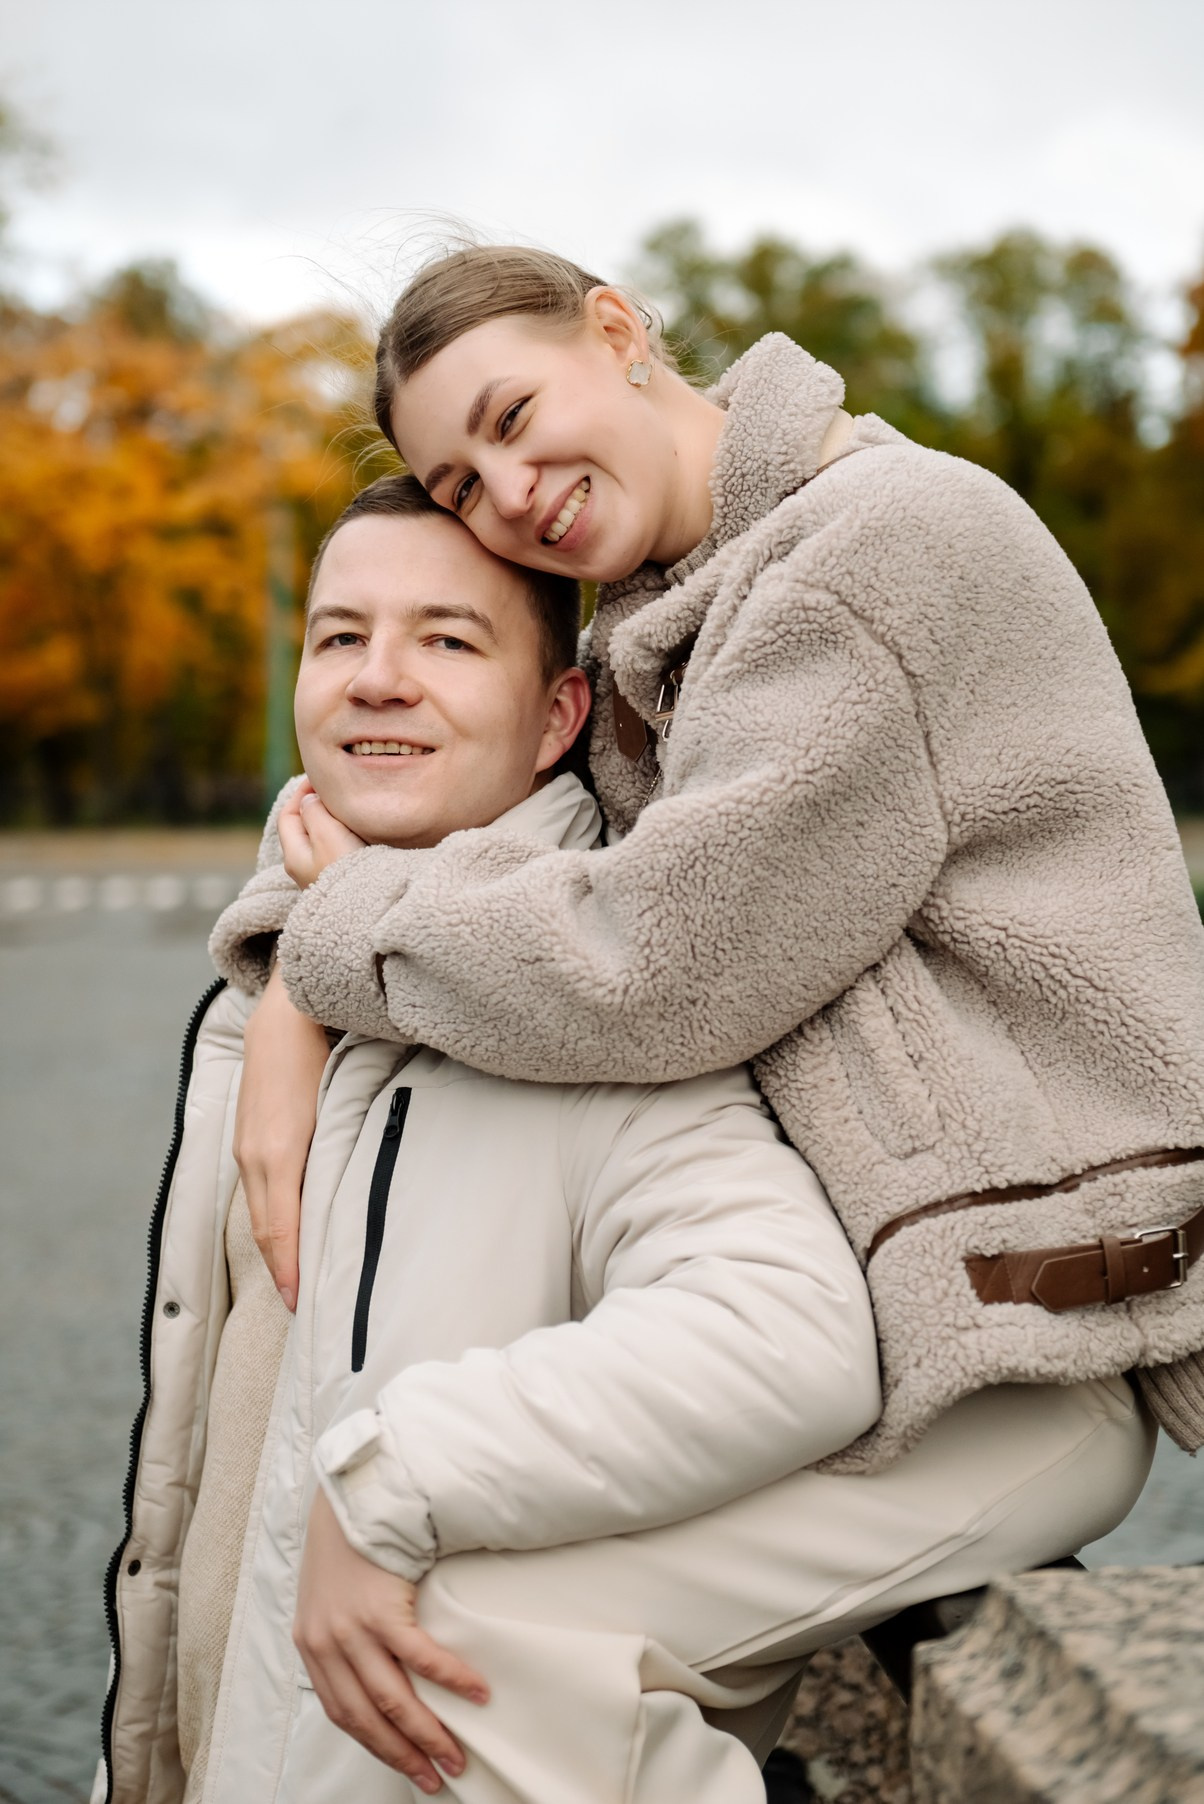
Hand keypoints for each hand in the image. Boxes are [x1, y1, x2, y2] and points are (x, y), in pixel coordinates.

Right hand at [234, 963, 329, 1309]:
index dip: (291, 1270)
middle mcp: (256, 1157)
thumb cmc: (323, 1054)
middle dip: (282, 1272)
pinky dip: (271, 1223)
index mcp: (280, 1153)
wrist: (285, 1016)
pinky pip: (259, 1195)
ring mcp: (247, 1150)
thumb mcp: (340, 1100)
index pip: (282, 1228)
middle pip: (267, 1230)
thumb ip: (346, 1146)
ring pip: (261, 1215)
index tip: (302, 1305)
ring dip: (276, 1252)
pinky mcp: (247, 1142)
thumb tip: (358, 1192)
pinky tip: (286, 1237)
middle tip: (303, 1311)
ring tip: (296, 1285)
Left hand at [279, 778, 366, 888]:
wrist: (367, 915)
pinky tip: (359, 835)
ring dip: (332, 822)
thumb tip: (309, 800)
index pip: (288, 815)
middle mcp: (303, 868)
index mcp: (293, 855)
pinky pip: (336, 852)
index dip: (300, 793)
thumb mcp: (326, 834)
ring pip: (320, 840)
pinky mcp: (340, 883)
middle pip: (303, 827)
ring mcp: (321, 877)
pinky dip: (343, 838)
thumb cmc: (347, 874)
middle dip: (317, 806)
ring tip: (349, 810)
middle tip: (337, 792)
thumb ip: (314, 812)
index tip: (321, 779)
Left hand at [295, 1488, 488, 1790]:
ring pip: (394, 1700)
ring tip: (454, 1753)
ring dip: (428, 1733)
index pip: (344, 1716)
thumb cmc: (345, 1548)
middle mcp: (328, 1645)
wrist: (351, 1499)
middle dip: (406, 1754)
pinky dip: (450, 1680)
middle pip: (370, 1718)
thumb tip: (375, 1679)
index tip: (407, 1767)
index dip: (378, 1747)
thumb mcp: (327, 1601)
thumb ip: (341, 1641)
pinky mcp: (381, 1609)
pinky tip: (475, 1692)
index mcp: (312, 1647)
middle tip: (437, 1775)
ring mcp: (353, 1630)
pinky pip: (420, 1657)